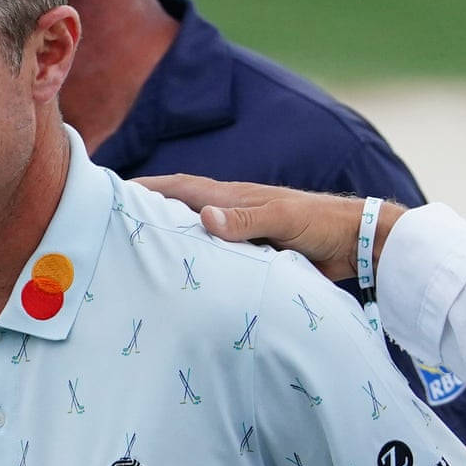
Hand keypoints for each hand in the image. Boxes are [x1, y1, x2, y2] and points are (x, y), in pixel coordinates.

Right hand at [135, 175, 396, 281]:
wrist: (355, 242)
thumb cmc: (321, 223)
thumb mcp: (284, 219)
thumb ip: (246, 220)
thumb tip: (203, 219)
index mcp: (233, 197)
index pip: (180, 188)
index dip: (146, 187)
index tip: (110, 191)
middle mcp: (231, 213)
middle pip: (181, 211)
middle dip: (148, 214)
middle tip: (114, 227)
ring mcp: (242, 234)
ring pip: (196, 235)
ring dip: (170, 240)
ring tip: (138, 256)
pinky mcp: (254, 255)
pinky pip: (216, 257)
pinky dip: (197, 262)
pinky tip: (185, 277)